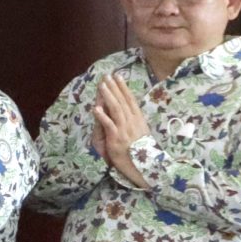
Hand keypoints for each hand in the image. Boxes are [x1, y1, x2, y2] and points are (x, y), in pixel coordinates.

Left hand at [93, 73, 150, 187]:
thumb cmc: (140, 149)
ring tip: (102, 86)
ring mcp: (124, 129)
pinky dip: (102, 117)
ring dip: (108, 97)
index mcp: (138, 119)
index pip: (130, 99)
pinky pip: (109, 125)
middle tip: (107, 76)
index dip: (123, 87)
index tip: (118, 76)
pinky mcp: (117, 138)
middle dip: (114, 87)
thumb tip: (127, 109)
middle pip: (122, 101)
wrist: (145, 166)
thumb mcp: (139, 131)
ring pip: (116, 109)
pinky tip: (96, 109)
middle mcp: (132, 121)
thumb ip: (132, 120)